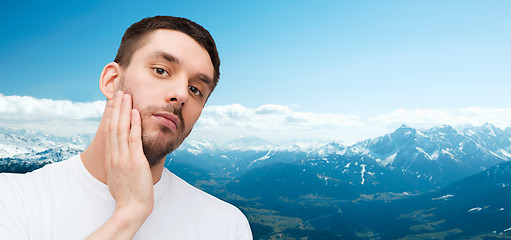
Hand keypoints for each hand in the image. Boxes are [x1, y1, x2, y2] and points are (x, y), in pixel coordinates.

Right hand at [104, 91, 153, 213]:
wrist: (131, 207)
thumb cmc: (127, 194)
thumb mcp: (118, 176)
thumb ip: (118, 165)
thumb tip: (120, 158)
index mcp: (110, 158)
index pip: (108, 132)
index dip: (110, 115)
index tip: (112, 103)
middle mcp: (114, 156)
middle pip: (112, 126)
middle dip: (115, 108)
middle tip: (118, 92)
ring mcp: (123, 158)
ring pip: (121, 129)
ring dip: (123, 110)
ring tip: (126, 96)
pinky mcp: (134, 161)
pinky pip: (133, 138)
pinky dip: (133, 124)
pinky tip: (135, 112)